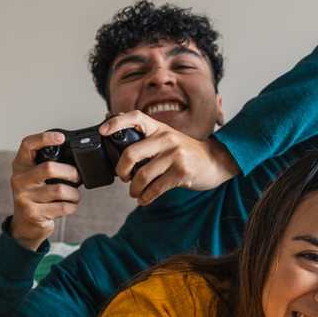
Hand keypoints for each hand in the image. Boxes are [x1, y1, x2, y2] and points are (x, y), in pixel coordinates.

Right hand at [8, 131, 82, 250]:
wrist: (25, 225)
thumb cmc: (36, 196)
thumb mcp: (35, 177)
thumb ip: (47, 165)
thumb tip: (76, 158)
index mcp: (20, 165)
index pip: (28, 145)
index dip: (44, 138)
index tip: (61, 137)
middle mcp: (19, 179)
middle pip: (49, 168)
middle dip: (70, 172)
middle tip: (77, 176)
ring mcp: (24, 197)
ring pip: (60, 190)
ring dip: (74, 193)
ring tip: (74, 195)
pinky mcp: (33, 213)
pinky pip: (62, 206)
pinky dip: (72, 206)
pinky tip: (69, 205)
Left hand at [99, 111, 239, 205]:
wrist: (214, 161)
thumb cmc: (185, 152)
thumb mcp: (167, 137)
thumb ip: (146, 137)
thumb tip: (114, 132)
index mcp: (160, 128)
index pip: (134, 117)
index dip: (116, 123)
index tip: (102, 132)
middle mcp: (167, 138)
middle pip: (131, 154)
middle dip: (122, 171)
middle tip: (123, 177)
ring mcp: (175, 156)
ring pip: (142, 176)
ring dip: (134, 189)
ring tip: (135, 193)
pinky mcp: (182, 173)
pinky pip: (156, 189)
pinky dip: (146, 197)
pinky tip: (144, 199)